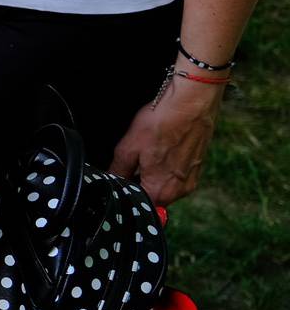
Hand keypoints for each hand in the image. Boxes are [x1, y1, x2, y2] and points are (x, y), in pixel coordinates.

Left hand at [109, 71, 222, 205]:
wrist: (191, 103)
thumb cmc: (160, 123)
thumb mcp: (128, 148)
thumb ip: (118, 172)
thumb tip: (112, 184)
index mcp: (161, 192)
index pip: (138, 206)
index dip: (125, 195)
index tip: (118, 181)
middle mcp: (179, 191)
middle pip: (150, 197)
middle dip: (136, 184)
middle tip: (128, 163)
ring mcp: (191, 179)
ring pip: (163, 186)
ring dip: (150, 175)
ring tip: (145, 153)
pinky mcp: (197, 167)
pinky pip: (175, 175)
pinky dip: (164, 167)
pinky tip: (158, 149)